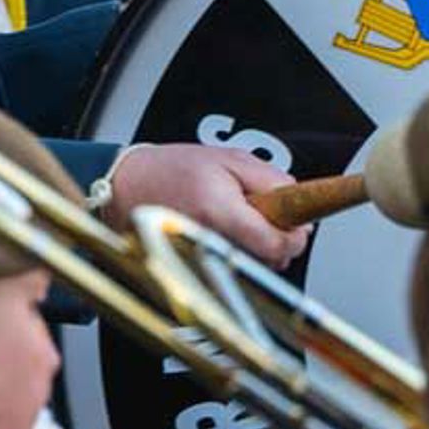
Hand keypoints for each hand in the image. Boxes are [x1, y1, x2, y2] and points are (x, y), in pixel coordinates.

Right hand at [106, 141, 307, 267]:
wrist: (130, 186)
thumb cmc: (172, 170)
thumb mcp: (231, 159)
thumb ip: (271, 181)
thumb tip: (299, 202)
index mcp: (220, 211)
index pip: (278, 245)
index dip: (295, 235)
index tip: (296, 222)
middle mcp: (211, 242)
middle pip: (271, 260)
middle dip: (277, 237)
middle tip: (261, 212)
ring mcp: (203, 261)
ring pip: (256, 266)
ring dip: (259, 245)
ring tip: (237, 218)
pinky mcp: (199, 270)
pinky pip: (236, 268)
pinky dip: (241, 252)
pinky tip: (225, 232)